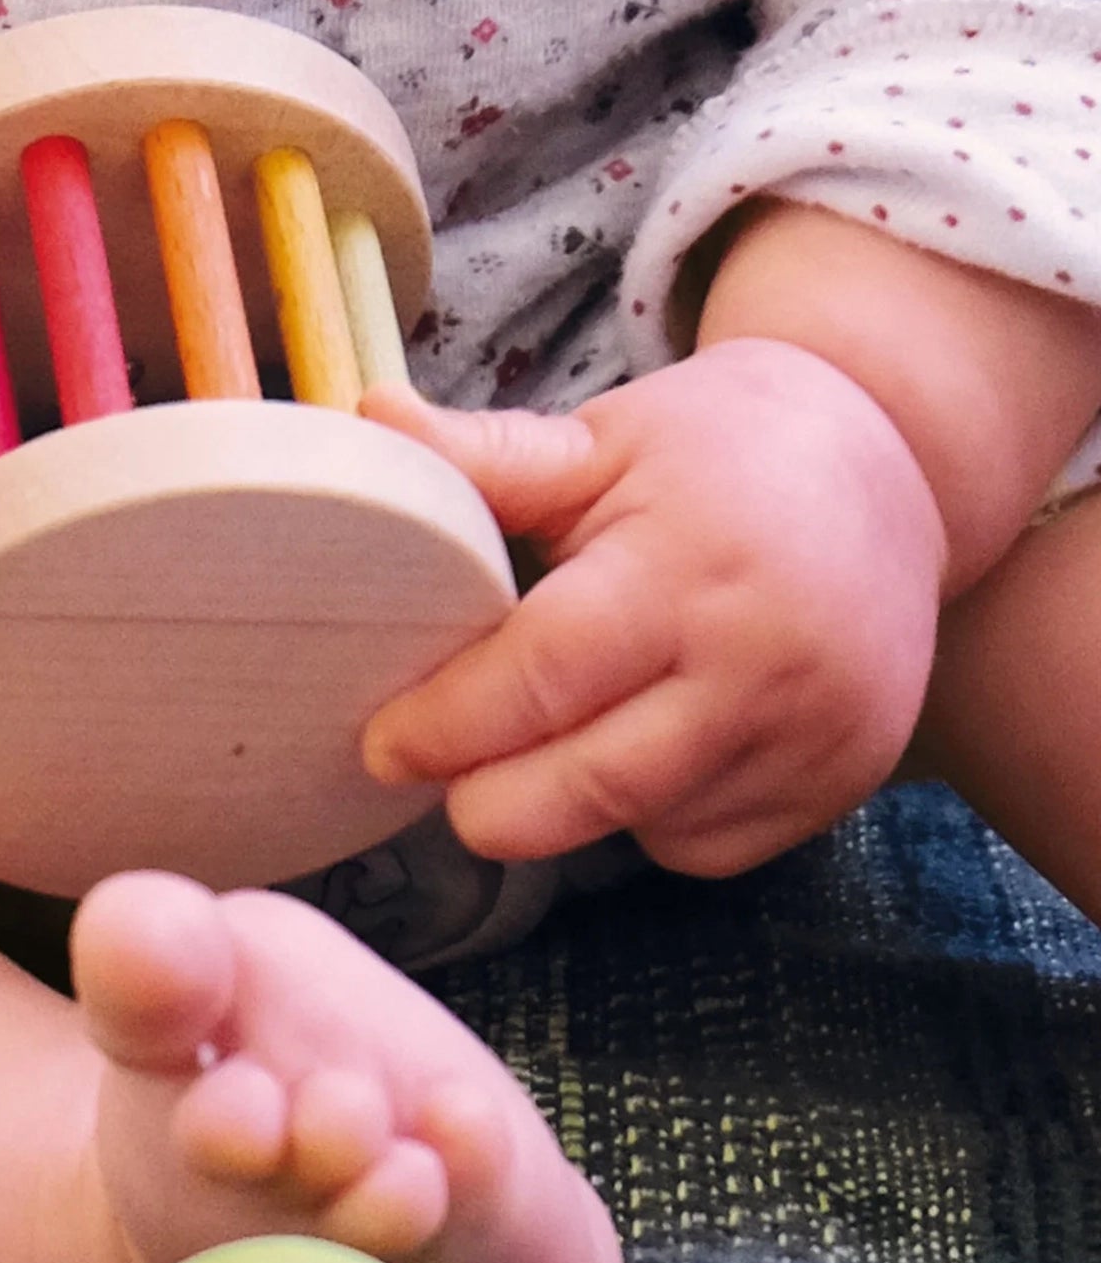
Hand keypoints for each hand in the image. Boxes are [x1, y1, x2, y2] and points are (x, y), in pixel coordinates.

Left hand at [358, 338, 945, 876]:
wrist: (892, 475)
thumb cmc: (717, 454)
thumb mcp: (600, 439)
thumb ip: (484, 456)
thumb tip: (369, 419)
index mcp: (688, 568)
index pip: (544, 677)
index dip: (447, 725)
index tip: (383, 742)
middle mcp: (765, 664)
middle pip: (591, 786)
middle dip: (487, 803)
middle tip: (435, 775)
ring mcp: (815, 735)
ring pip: (640, 827)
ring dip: (567, 805)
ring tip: (543, 738)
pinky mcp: (840, 785)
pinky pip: (703, 843)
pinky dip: (648, 816)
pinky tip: (640, 746)